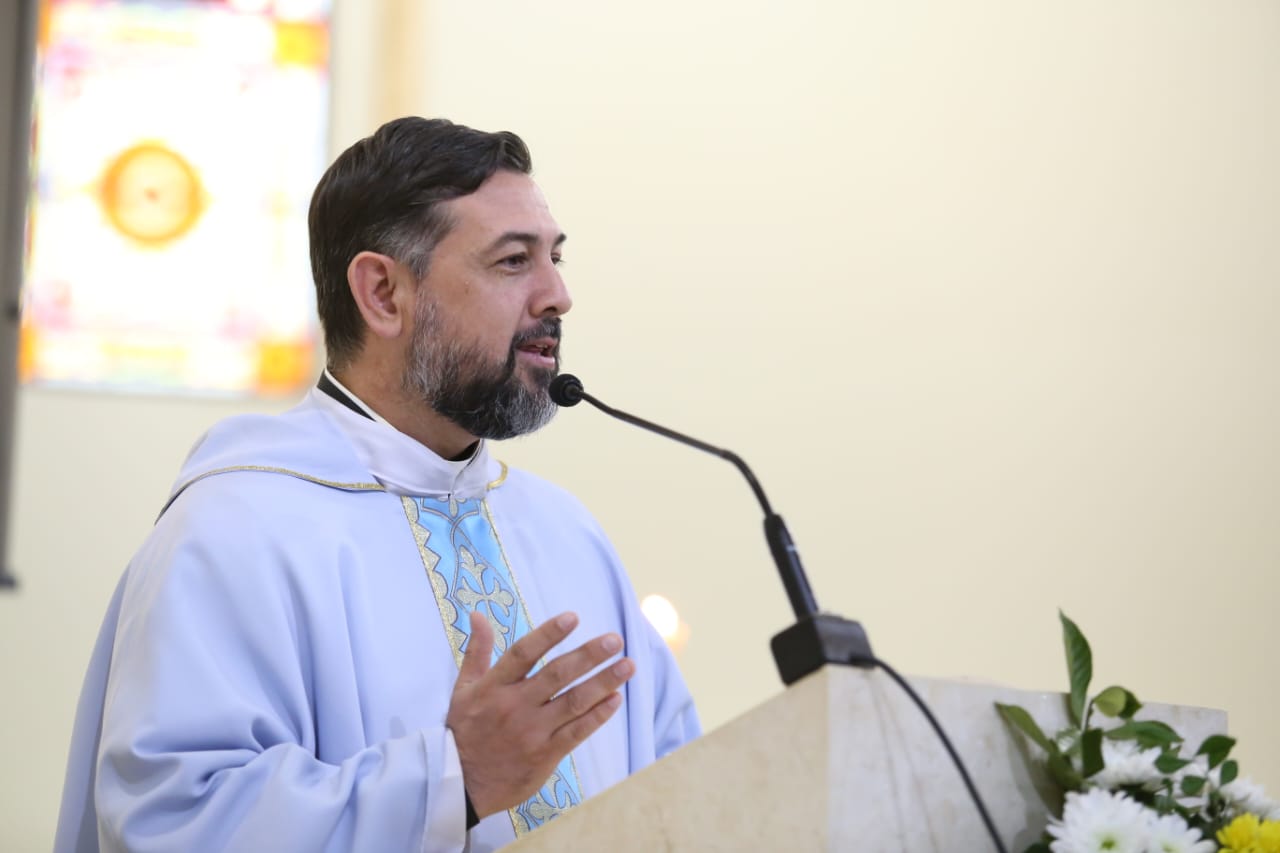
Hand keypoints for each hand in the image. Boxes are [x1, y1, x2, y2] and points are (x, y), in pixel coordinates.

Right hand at [445, 610, 633, 818]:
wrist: (461, 783)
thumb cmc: (465, 730)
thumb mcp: (464, 688)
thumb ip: (477, 650)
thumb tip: (477, 614)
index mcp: (494, 687)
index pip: (523, 653)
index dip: (548, 634)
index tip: (573, 617)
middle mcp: (515, 706)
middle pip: (557, 674)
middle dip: (589, 655)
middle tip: (615, 639)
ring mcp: (532, 731)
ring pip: (574, 702)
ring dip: (604, 682)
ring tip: (628, 665)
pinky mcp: (545, 754)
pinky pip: (577, 732)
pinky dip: (598, 716)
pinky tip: (616, 699)